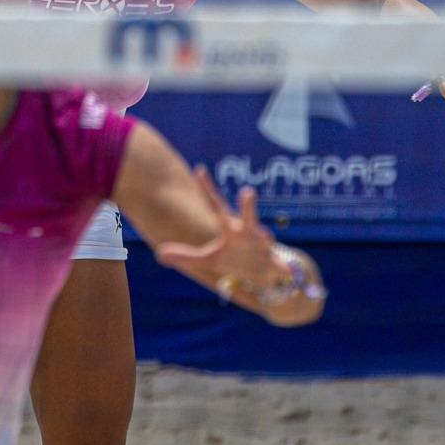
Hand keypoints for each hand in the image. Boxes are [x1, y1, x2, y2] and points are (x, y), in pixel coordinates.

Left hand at [153, 168, 291, 301]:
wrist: (263, 274)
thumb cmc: (235, 261)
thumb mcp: (209, 260)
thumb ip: (186, 256)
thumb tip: (159, 254)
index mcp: (230, 229)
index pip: (216, 205)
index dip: (208, 189)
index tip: (199, 169)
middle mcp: (248, 232)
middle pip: (247, 216)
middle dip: (248, 205)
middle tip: (247, 191)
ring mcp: (262, 246)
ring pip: (265, 238)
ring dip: (264, 236)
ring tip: (264, 234)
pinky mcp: (274, 263)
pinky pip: (279, 265)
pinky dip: (282, 267)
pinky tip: (285, 269)